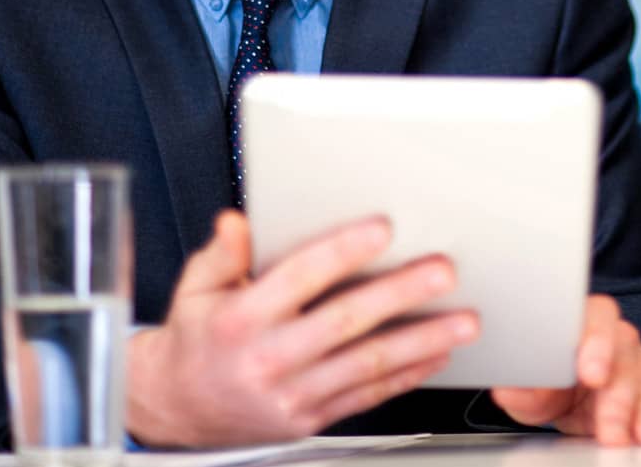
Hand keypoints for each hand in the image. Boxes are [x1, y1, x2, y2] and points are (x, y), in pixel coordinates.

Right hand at [126, 211, 478, 445]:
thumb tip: (238, 222)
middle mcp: (268, 358)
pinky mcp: (309, 418)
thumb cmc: (197, 339)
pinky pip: (367, 395)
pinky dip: (407, 375)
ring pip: (368, 363)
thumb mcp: (195, 289)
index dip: (343, 251)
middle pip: (346, 321)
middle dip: (401, 294)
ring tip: (463, 321)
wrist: (177, 408)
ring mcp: (291, 394)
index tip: (383, 229)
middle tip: (443, 271)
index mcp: (241, 319)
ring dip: (422, 340)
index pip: (300, 277)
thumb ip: (222, 254)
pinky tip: (437, 354)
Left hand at [490, 295, 640, 445]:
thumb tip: (508, 390)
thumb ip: (520, 385)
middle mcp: (616, 337)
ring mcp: (636, 364)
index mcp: (583, 321)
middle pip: (625, 355)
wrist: (569, 394)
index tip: (591, 374)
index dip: (596, 342)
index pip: (596, 316)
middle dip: (619, 397)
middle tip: (611, 429)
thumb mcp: (527, 384)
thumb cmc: (549, 379)